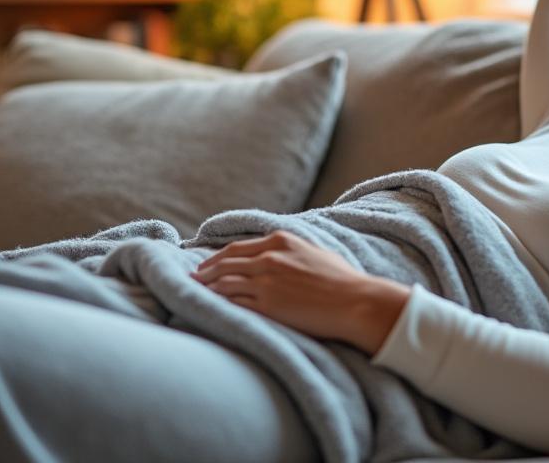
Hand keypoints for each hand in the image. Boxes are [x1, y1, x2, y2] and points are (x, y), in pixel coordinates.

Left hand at [191, 230, 410, 353]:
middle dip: (205, 272)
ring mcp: (266, 281)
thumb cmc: (342, 280)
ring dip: (207, 288)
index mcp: (281, 241)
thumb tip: (282, 253)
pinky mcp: (267, 305)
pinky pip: (234, 303)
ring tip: (194, 294)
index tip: (207, 264)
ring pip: (225, 283)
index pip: (238, 248)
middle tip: (193, 278)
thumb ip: (293, 250)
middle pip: (225, 263)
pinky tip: (211, 308)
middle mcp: (269, 258)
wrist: (355, 302)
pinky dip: (219, 304)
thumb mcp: (315, 252)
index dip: (218, 258)